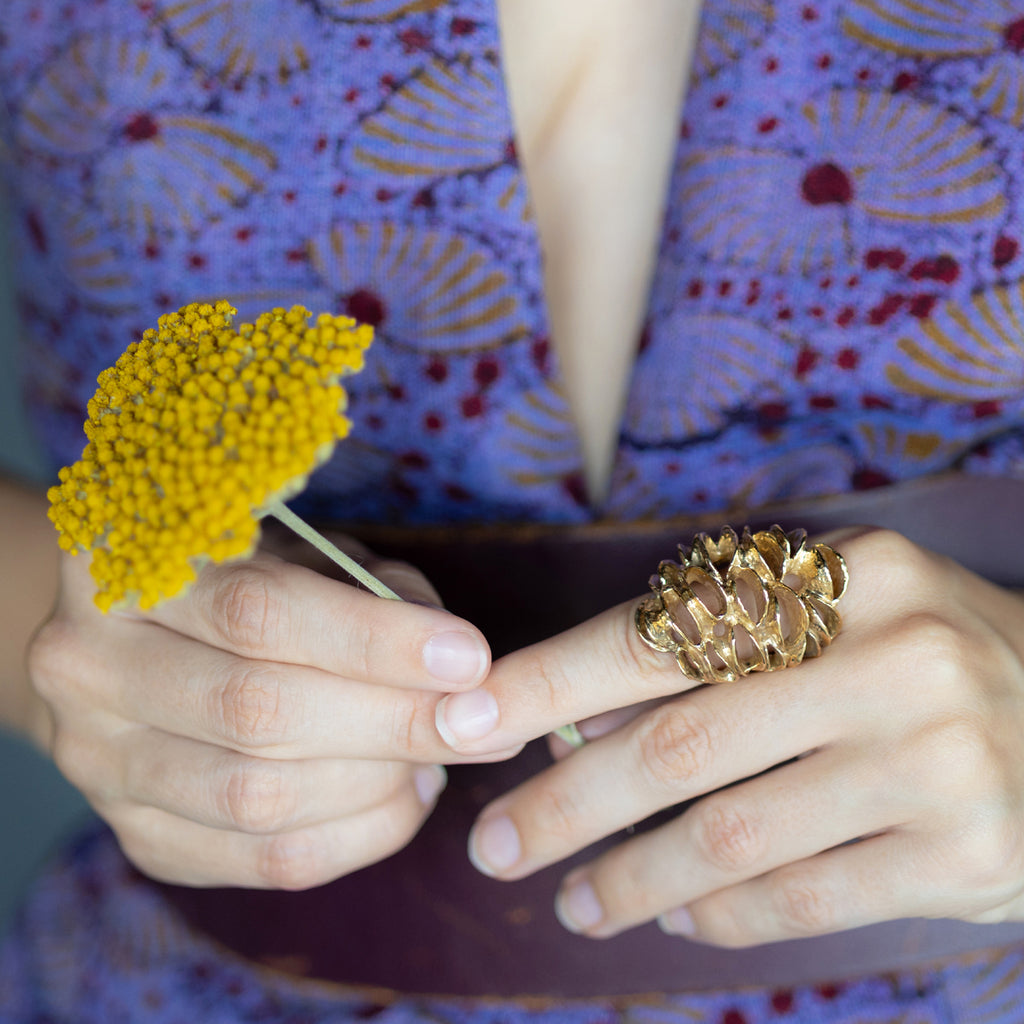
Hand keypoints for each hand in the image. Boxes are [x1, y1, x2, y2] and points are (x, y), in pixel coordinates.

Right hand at [28, 538, 506, 889]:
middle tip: (485, 719)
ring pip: (259, 796)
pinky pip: (262, 860)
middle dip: (395, 721)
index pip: (260, 612)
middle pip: (259, 713)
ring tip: (446, 752)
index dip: (373, 640)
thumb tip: (460, 670)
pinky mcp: (134, 834)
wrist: (137, 639)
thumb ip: (374, 591)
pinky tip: (405, 794)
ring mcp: (99, 761)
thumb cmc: (242, 578)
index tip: (469, 657)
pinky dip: (358, 835)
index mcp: (123, 563)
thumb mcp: (303, 551)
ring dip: (380, 781)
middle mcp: (87, 665)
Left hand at [436, 528, 1023, 944]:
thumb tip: (581, 722)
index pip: (658, 633)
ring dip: (630, 877)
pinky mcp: (968, 850)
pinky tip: (674, 917)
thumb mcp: (827, 623)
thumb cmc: (920, 659)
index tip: (465, 725)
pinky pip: (801, 895)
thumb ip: (711, 661)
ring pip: (730, 834)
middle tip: (494, 847)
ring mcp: (935, 753)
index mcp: (840, 575)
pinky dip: (720, 915)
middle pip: (679, 742)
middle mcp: (888, 653)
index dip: (548, 683)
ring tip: (571, 902)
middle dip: (566, 804)